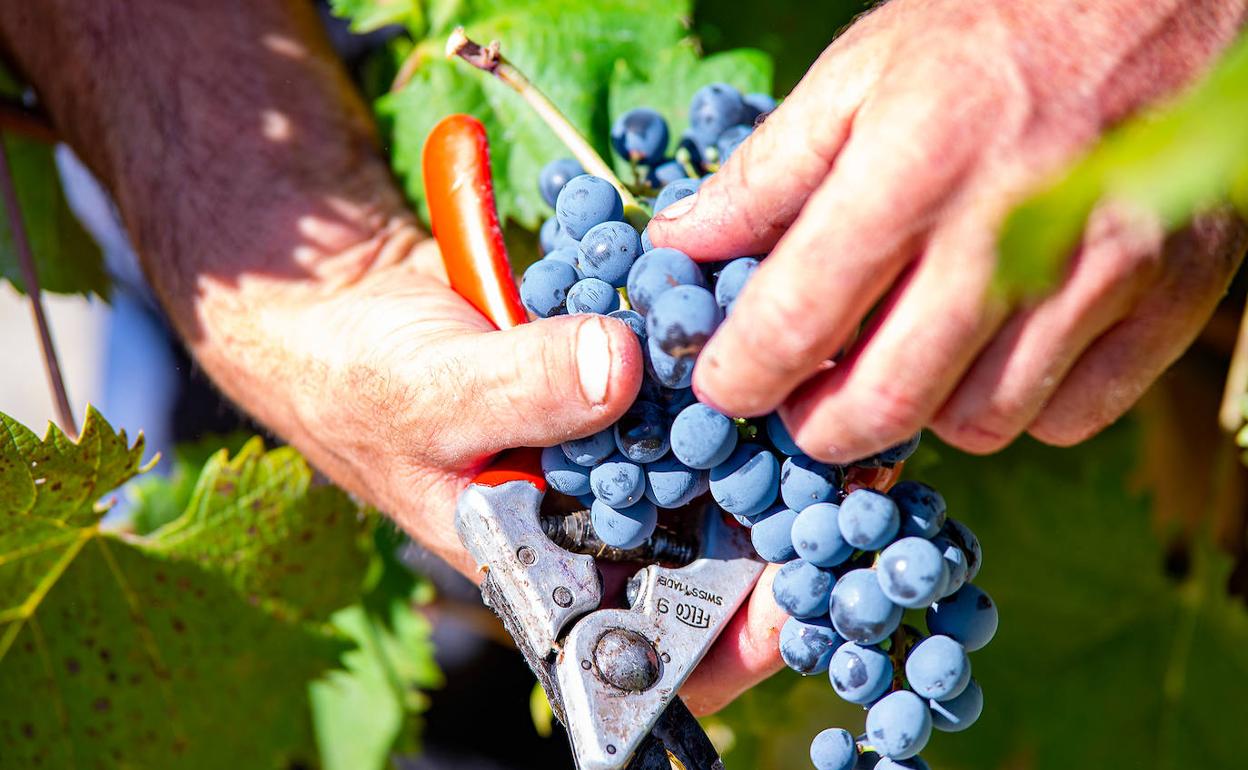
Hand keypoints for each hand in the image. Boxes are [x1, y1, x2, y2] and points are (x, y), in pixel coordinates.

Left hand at [649, 0, 1247, 464]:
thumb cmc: (996, 30)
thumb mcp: (861, 72)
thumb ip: (767, 171)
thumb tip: (682, 242)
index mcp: (914, 164)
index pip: (797, 320)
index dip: (741, 376)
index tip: (724, 387)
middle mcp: (1010, 231)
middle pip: (886, 402)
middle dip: (819, 426)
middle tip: (802, 402)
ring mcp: (1103, 272)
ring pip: (981, 425)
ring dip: (924, 411)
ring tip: (909, 355)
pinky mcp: (1171, 298)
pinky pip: (1070, 418)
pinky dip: (1021, 406)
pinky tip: (999, 350)